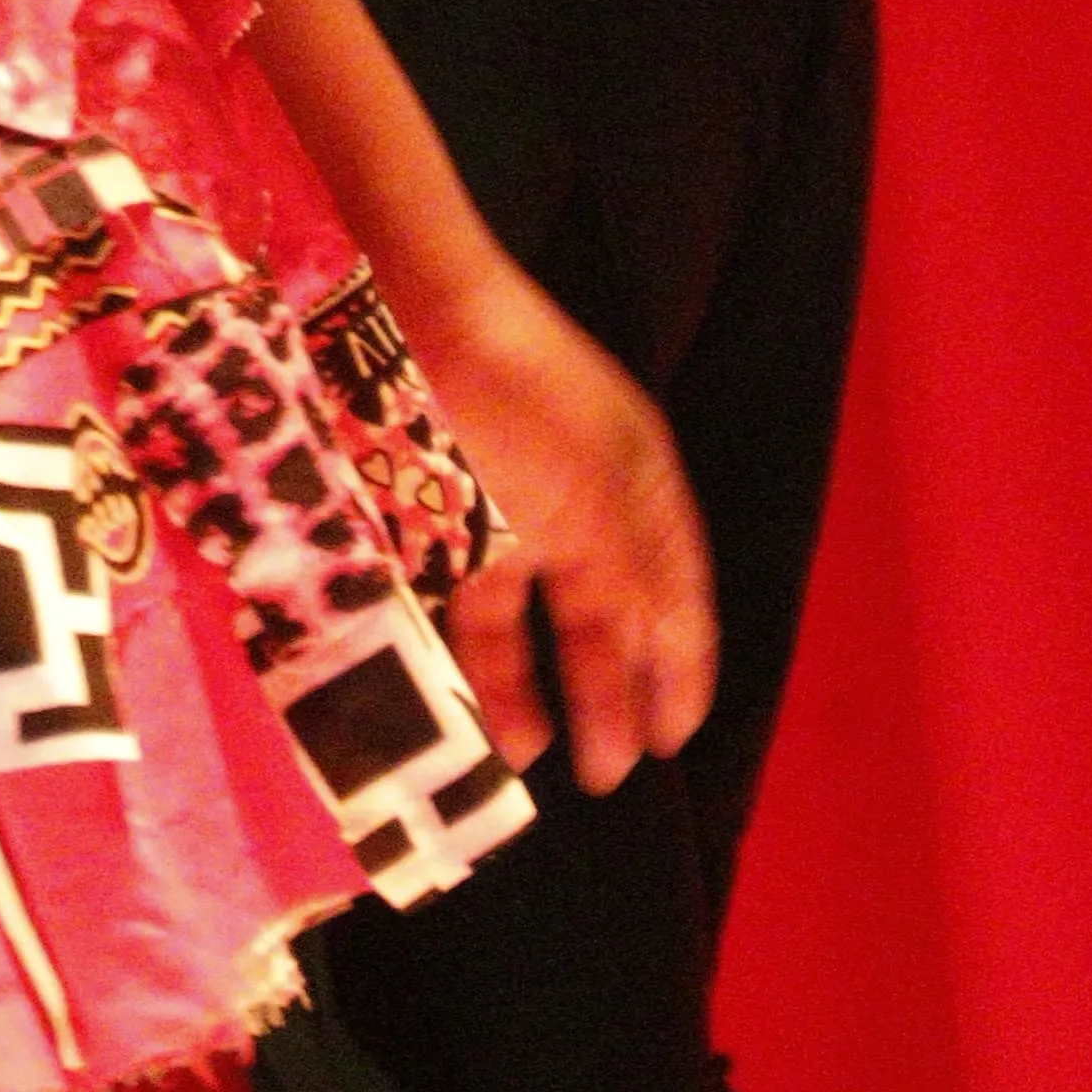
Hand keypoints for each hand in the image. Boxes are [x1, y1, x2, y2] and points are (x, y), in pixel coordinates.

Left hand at [401, 253, 715, 793]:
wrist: (410, 315)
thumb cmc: (525, 402)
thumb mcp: (605, 492)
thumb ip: (640, 576)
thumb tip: (672, 652)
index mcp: (639, 491)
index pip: (677, 595)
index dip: (682, 668)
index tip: (676, 739)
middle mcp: (580, 507)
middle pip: (605, 618)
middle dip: (611, 695)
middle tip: (609, 775)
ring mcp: (506, 515)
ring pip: (527, 622)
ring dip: (534, 691)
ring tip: (533, 759)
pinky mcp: (436, 522)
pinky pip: (463, 607)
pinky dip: (472, 661)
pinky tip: (467, 709)